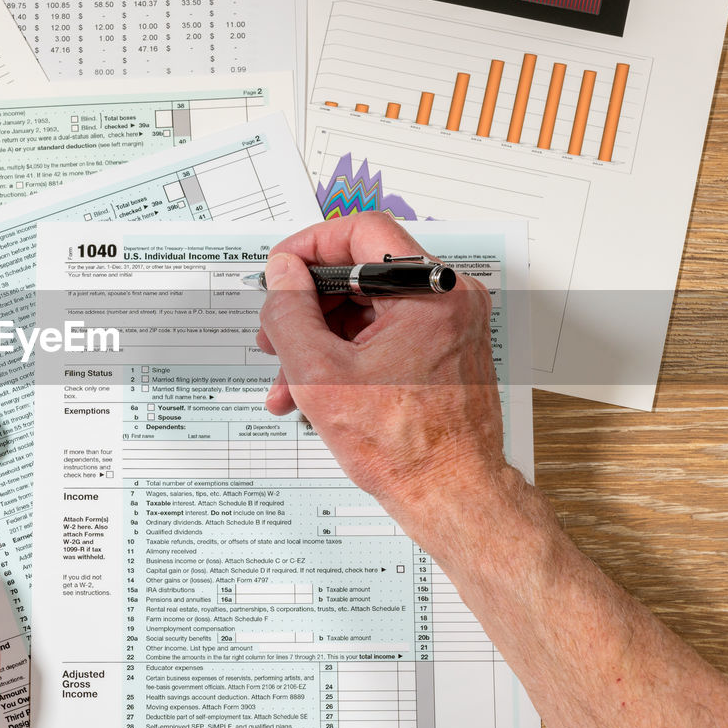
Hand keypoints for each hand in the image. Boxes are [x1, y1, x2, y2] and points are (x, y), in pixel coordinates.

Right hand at [256, 213, 517, 534]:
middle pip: (361, 273)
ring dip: (321, 339)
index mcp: (430, 292)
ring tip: (287, 379)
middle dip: (308, 307)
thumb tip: (281, 274)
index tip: (280, 271)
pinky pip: (385, 334)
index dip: (310, 246)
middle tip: (274, 333)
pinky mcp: (444, 349)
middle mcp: (449, 299)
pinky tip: (314, 390)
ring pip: (368, 309)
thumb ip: (291, 313)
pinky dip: (347, 355)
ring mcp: (450, 325)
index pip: (362, 231)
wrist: (453, 497)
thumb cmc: (406, 448)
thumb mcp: (321, 375)